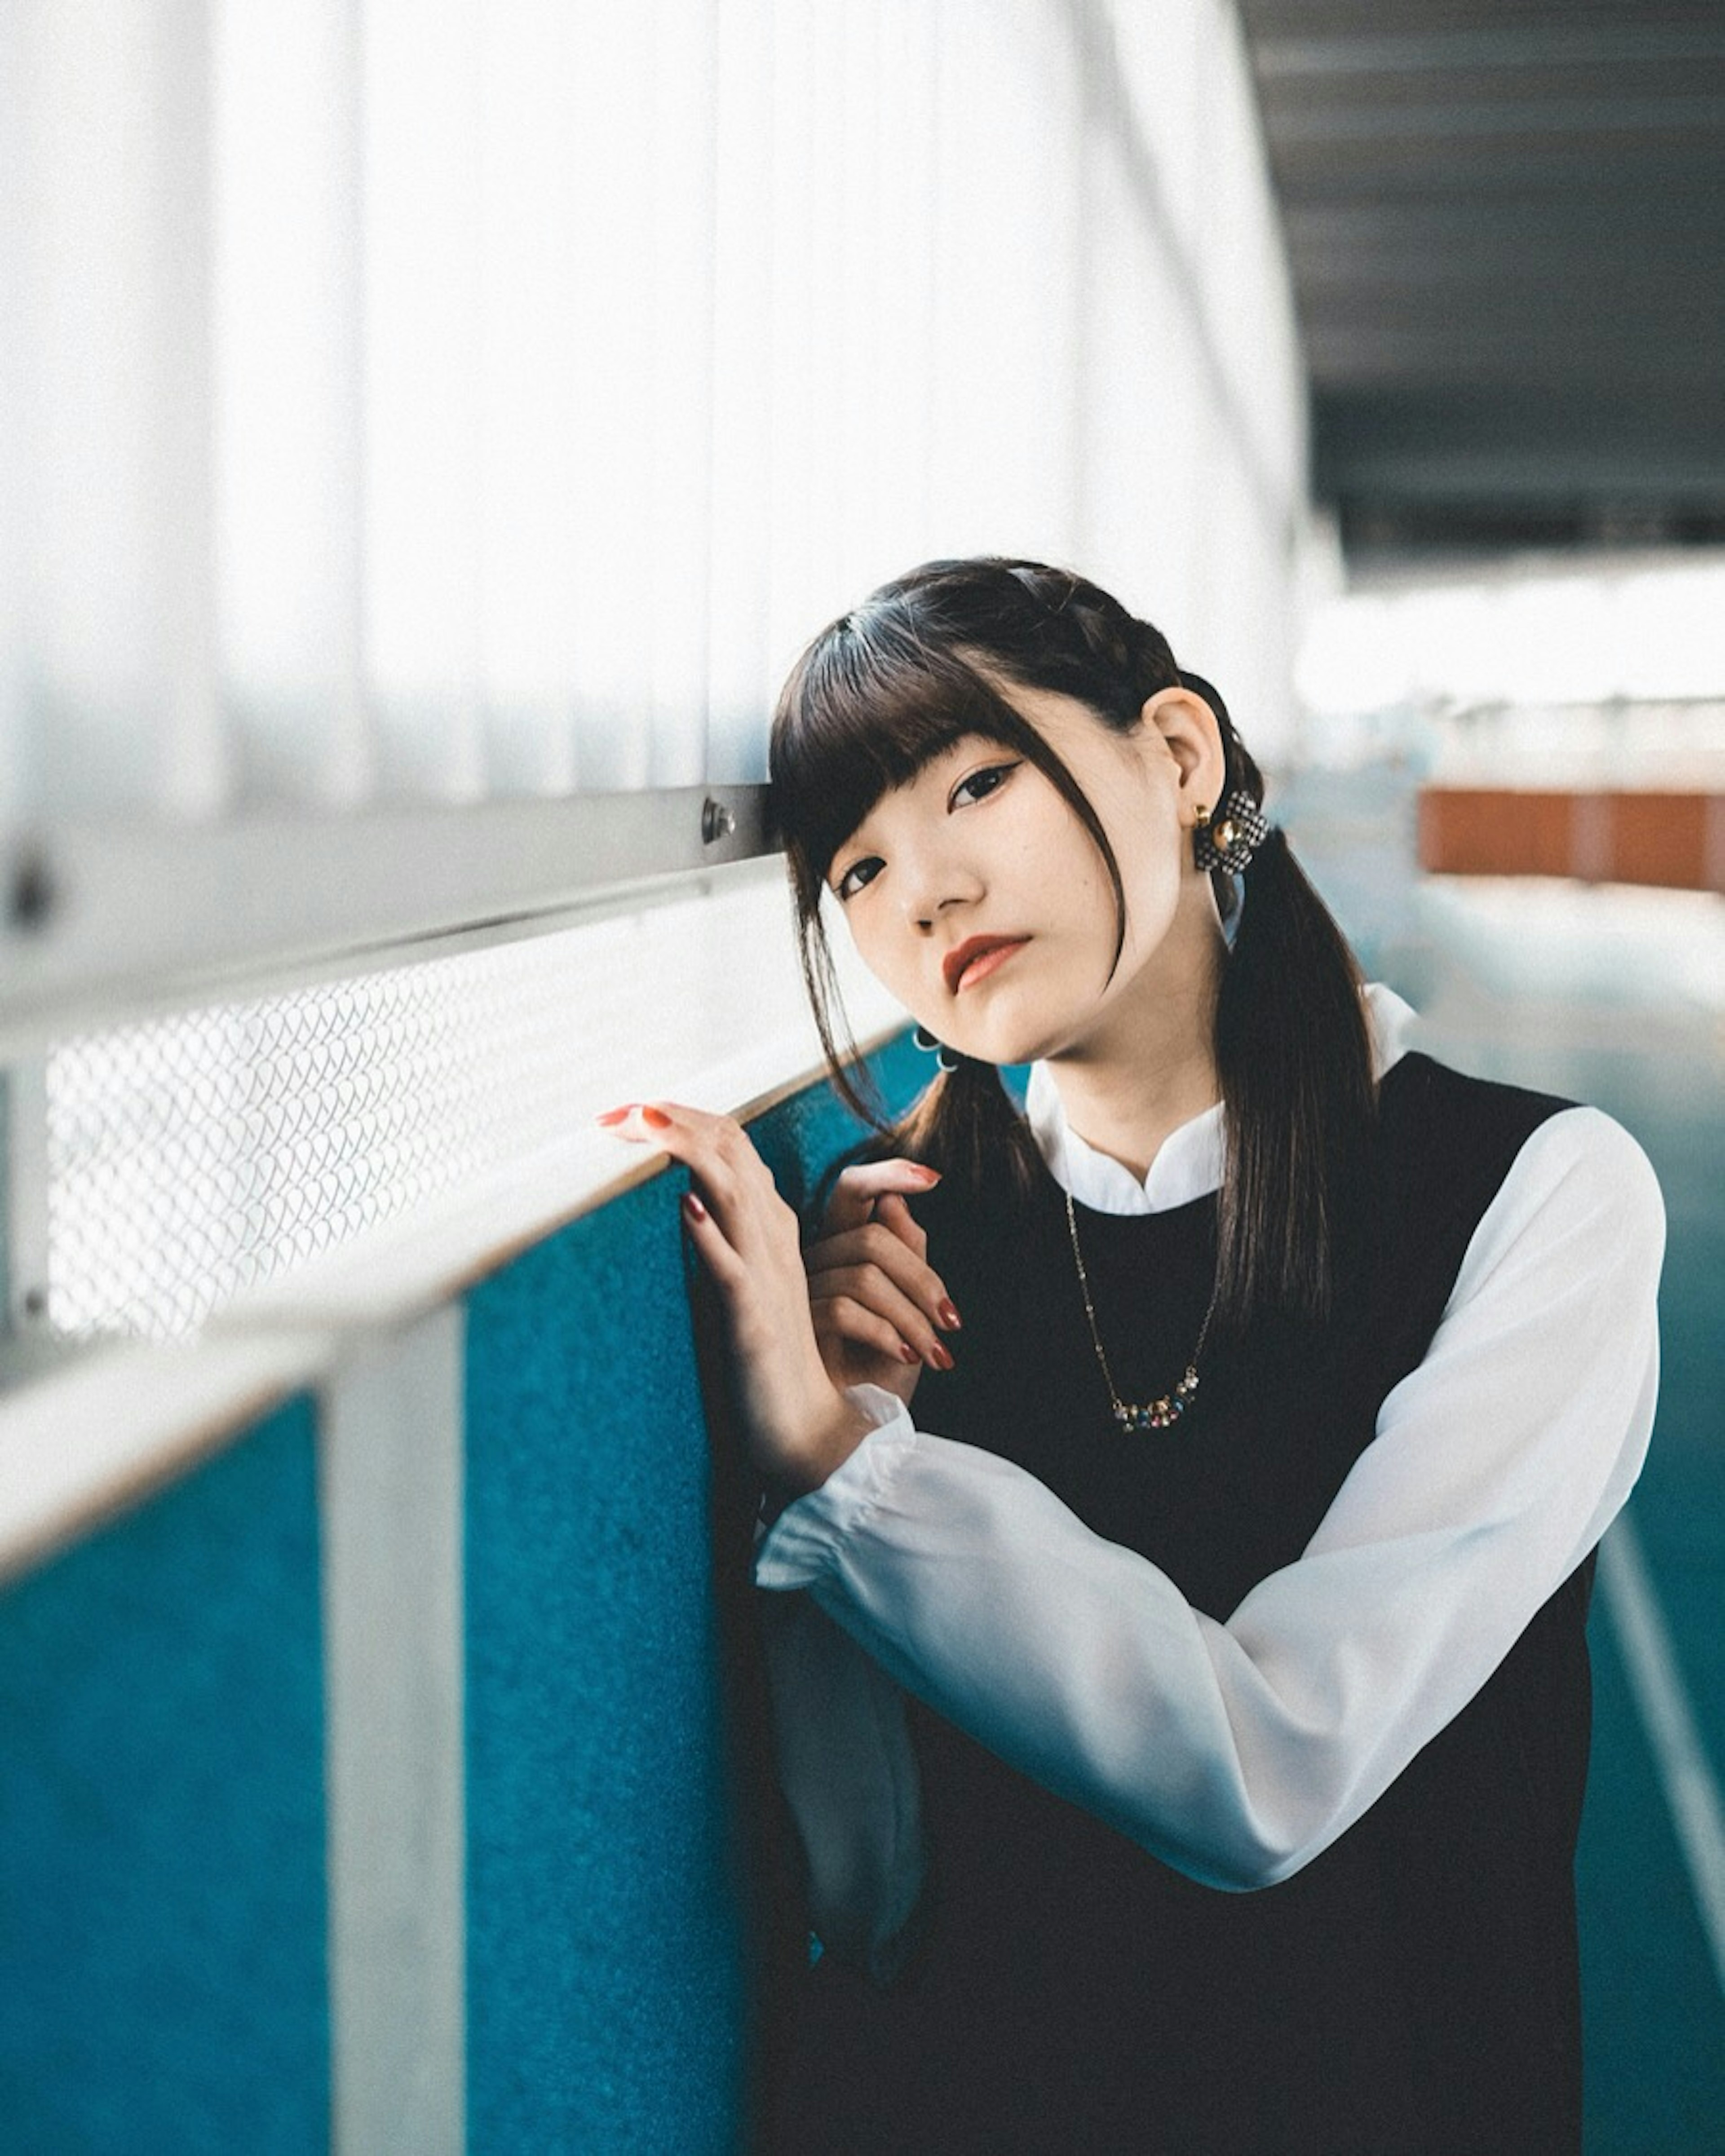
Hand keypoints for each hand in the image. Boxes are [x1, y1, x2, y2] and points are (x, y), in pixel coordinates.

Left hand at [599, 1101, 872, 1493]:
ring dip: (688, 1153)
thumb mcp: (746, 1281)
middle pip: (733, 1151)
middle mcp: (774, 1240)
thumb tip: (686, 1197)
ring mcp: (767, 1278)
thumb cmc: (766, 1359)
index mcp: (772, 1226)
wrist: (804, 1430)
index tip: (629, 1111)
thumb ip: (727, 1235)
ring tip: (645, 1123)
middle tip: (618, 1110)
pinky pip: (733, 1270)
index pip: (732, 1143)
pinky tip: (685, 1207)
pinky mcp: (753, 1321)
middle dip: (674, 1120)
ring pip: (736, 1194)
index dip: (682, 1117)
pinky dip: (710, 1236)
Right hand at [804, 1160, 959, 1406]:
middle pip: (871, 1238)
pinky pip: (843, 1310)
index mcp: (841, 1249)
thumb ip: (907, 1253)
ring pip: (863, 1275)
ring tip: (935, 1353)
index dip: (887, 1174)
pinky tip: (906, 1359)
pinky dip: (888, 1334)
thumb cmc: (883, 1370)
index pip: (852, 1190)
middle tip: (951, 1322)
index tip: (934, 1179)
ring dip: (913, 1317)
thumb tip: (896, 1203)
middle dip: (923, 1280)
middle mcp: (814, 1263)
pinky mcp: (790, 1327)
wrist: (859, 1433)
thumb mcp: (912, 1310)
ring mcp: (796, 1293)